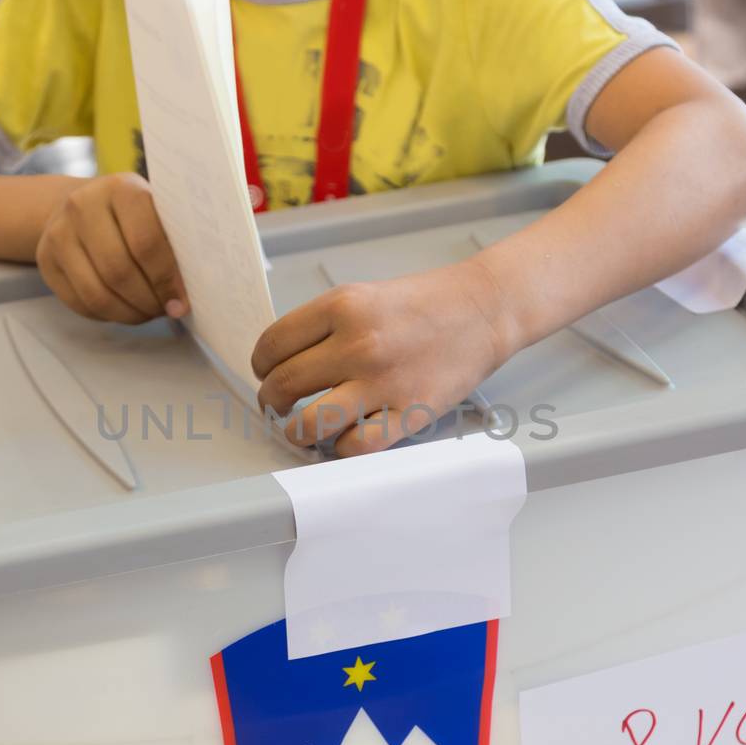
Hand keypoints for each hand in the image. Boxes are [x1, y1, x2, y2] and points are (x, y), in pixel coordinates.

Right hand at [36, 173, 186, 323]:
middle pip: (119, 272)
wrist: (82, 205)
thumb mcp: (156, 211)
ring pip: (98, 294)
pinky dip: (109, 315)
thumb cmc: (134, 214)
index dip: (166, 279)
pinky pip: (80, 303)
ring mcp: (58, 233)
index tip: (181, 300)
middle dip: (148, 300)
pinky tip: (125, 310)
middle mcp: (82, 206)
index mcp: (120, 189)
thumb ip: (174, 241)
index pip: (146, 242)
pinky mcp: (46, 260)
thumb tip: (190, 292)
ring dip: (129, 313)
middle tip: (166, 310)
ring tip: (148, 312)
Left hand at [251, 259, 519, 456]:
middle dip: (272, 402)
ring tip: (300, 431)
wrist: (484, 309)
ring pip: (311, 423)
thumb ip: (324, 325)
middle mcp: (358, 343)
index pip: (273, 345)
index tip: (265, 373)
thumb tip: (283, 361)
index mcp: (342, 307)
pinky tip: (342, 439)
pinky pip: (356, 445)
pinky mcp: (410, 411)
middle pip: (284, 385)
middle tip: (276, 406)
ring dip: (296, 433)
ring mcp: (384, 381)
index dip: (261, 366)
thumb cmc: (426, 304)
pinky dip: (340, 449)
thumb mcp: (364, 296)